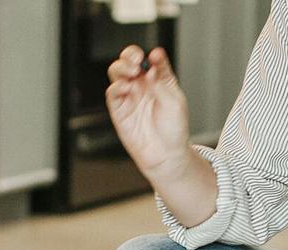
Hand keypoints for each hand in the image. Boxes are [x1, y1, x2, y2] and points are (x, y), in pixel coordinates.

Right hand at [106, 46, 190, 179]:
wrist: (167, 155)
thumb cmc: (174, 130)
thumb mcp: (175, 101)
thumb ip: (161, 79)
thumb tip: (152, 59)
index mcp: (158, 81)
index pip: (150, 60)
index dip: (151, 55)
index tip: (155, 56)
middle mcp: (142, 86)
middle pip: (129, 62)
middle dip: (130, 55)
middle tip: (137, 59)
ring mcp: (129, 97)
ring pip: (117, 73)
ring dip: (121, 68)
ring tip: (132, 72)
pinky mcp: (119, 111)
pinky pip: (112, 94)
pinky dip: (116, 87)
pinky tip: (125, 87)